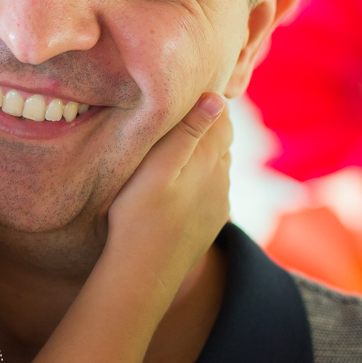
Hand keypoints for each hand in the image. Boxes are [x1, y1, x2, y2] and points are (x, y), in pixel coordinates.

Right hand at [105, 93, 231, 273]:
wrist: (144, 272)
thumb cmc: (138, 214)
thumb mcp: (155, 167)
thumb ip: (186, 132)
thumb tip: (216, 100)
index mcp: (210, 159)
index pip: (221, 117)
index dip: (206, 101)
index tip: (185, 91)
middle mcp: (222, 179)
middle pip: (222, 139)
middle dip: (206, 124)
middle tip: (177, 113)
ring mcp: (219, 202)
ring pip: (218, 164)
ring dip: (204, 151)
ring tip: (176, 146)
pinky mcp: (212, 220)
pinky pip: (213, 188)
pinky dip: (201, 177)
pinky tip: (181, 182)